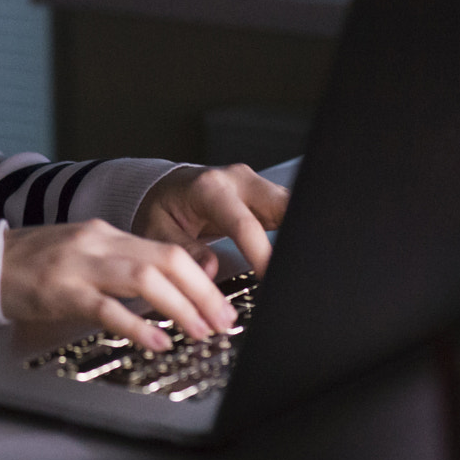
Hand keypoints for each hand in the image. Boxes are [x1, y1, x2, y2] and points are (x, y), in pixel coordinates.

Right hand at [0, 219, 236, 351]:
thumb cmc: (34, 266)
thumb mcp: (85, 256)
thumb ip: (124, 266)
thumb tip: (172, 287)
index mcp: (107, 235)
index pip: (169, 250)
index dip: (203, 279)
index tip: (222, 305)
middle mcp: (98, 243)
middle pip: (166, 260)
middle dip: (202, 292)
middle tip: (223, 321)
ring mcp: (79, 264)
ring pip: (144, 278)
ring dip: (180, 307)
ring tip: (200, 332)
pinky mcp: (60, 290)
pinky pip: (106, 306)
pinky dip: (137, 324)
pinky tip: (156, 340)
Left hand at [131, 164, 288, 276]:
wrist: (165, 189)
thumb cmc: (161, 209)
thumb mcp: (159, 231)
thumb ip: (185, 251)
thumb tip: (209, 271)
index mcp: (209, 188)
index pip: (244, 223)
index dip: (261, 254)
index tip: (271, 279)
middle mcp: (238, 180)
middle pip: (282, 204)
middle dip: (297, 234)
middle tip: (299, 271)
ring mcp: (255, 185)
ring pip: (293, 204)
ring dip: (299, 234)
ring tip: (300, 268)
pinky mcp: (265, 196)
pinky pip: (290, 211)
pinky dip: (296, 232)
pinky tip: (296, 255)